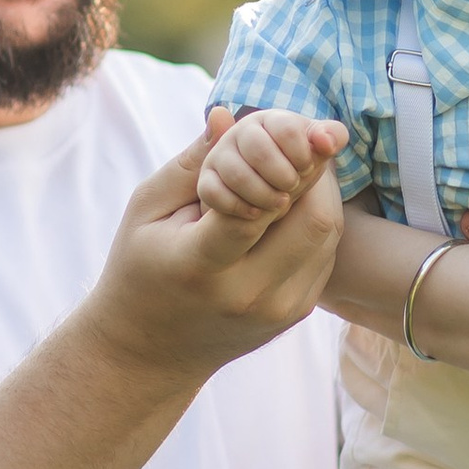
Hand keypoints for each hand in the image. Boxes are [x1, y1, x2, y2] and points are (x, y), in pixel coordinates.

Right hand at [84, 114, 346, 384]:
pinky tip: (295, 199)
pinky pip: (326, 252)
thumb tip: (227, 114)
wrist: (151, 354)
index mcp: (202, 266)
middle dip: (314, 168)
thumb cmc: (140, 268)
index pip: (259, 204)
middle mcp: (249, 294)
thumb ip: (191, 163)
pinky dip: (317, 217)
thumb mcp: (147, 210)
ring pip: (329, 234)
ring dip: (321, 189)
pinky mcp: (297, 313)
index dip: (285, 160)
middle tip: (302, 137)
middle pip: (313, 219)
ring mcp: (280, 310)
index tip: (292, 127)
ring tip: (298, 163)